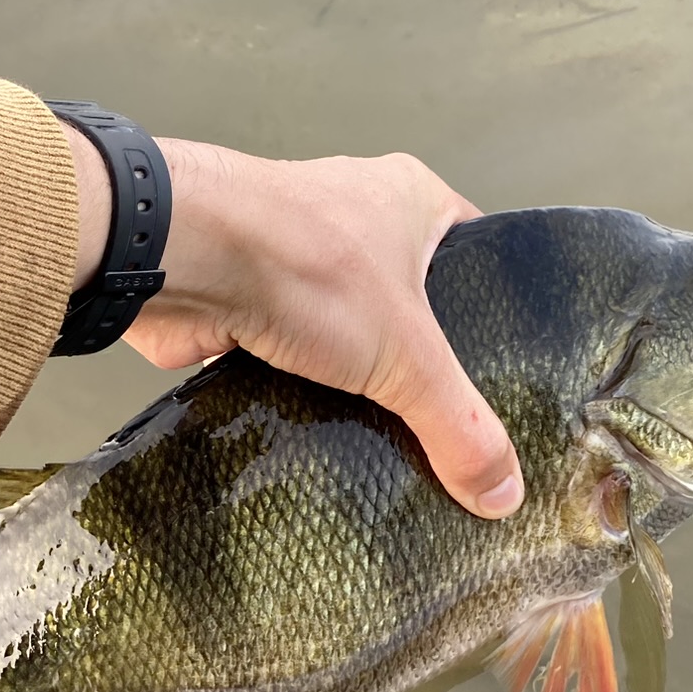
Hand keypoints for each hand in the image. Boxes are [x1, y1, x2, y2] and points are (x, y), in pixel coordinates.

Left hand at [65, 128, 523, 518]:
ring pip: (345, 332)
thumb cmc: (303, 263)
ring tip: (388, 437)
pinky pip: (289, 355)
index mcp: (412, 201)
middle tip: (447, 421)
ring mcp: (296, 257)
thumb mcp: (408, 356)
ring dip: (355, 377)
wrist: (181, 255)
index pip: (477, 256)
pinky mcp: (246, 299)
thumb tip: (503, 490)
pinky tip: (318, 433)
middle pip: (409, 303)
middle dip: (420, 359)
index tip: (511, 373)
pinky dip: (301, 392)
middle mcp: (355, 218)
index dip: (494, 312)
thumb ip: (459, 424)